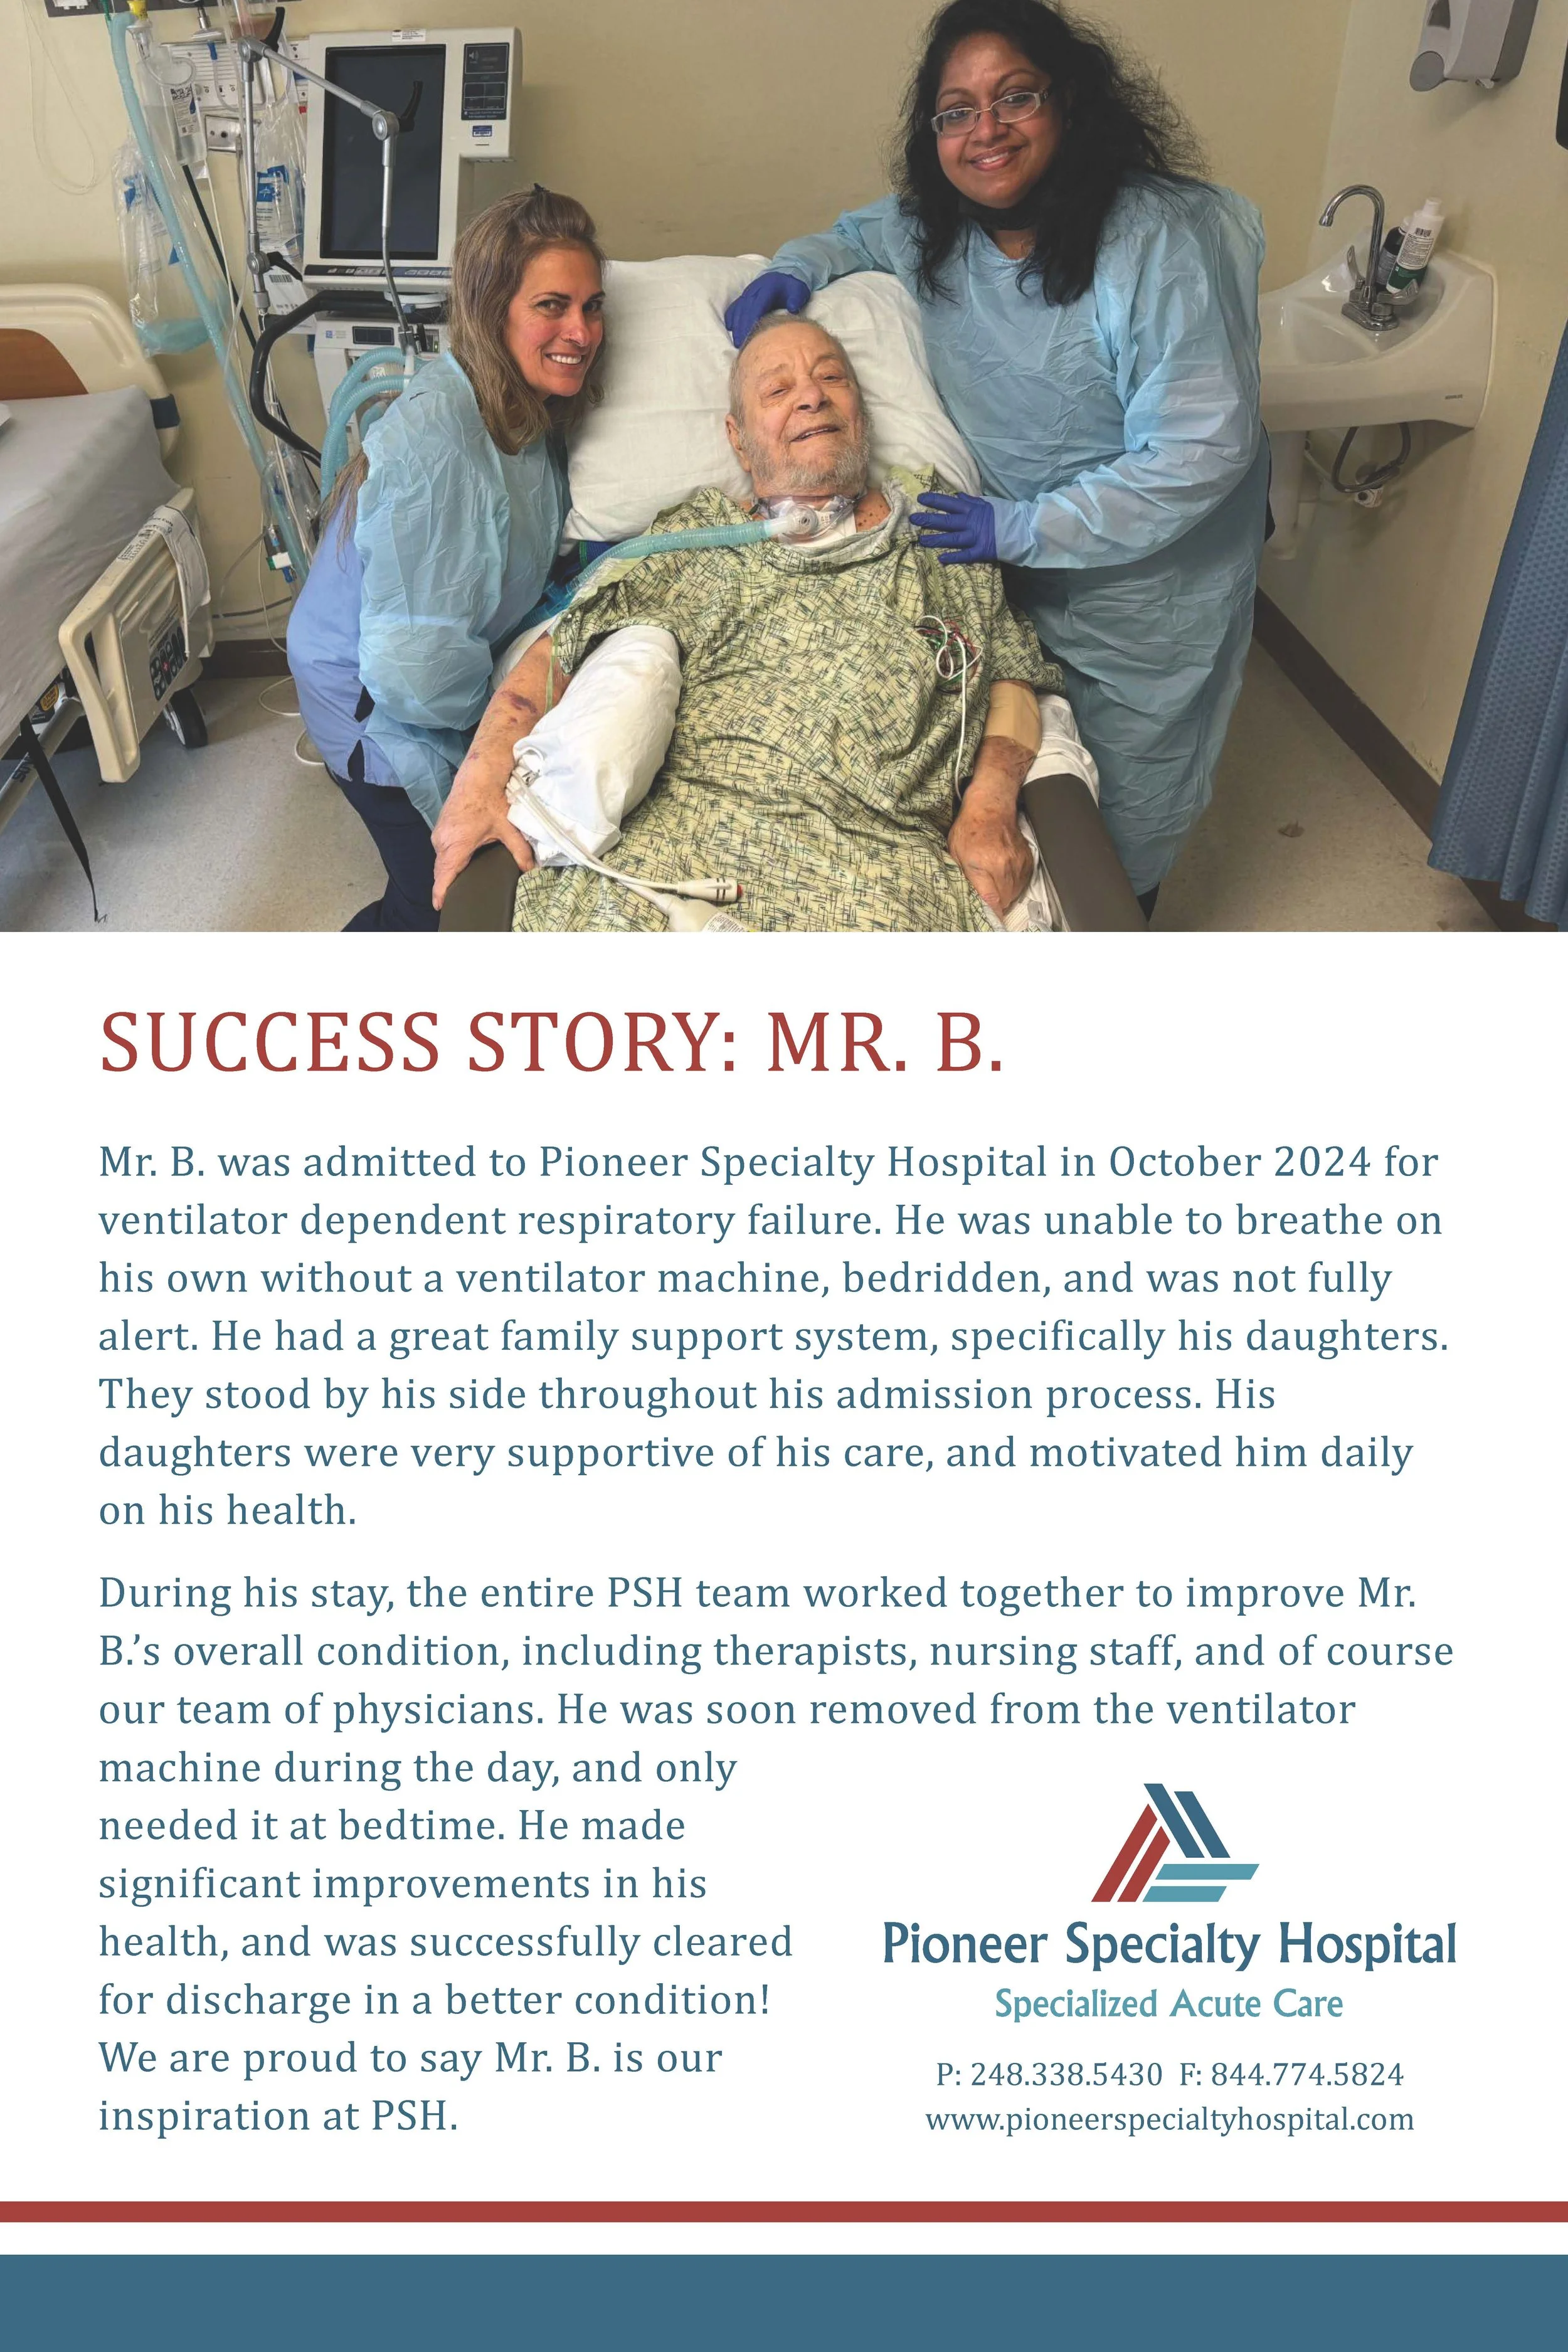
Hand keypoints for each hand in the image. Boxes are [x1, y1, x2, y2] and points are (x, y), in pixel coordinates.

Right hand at [431, 763, 534, 910]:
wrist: (478, 773)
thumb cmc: (490, 798)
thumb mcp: (508, 828)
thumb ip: (520, 852)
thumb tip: (531, 869)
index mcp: (455, 844)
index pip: (443, 876)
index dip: (441, 894)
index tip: (440, 907)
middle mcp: (441, 840)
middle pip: (442, 870)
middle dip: (449, 885)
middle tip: (458, 899)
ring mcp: (439, 833)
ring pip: (442, 859)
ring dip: (450, 870)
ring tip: (460, 884)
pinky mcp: (441, 826)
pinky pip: (443, 849)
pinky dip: (451, 858)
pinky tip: (462, 863)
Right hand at [724, 270, 811, 347]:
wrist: (785, 274)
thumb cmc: (792, 286)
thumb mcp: (798, 290)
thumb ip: (796, 299)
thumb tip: (792, 308)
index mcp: (767, 288)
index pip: (757, 306)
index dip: (752, 321)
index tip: (751, 336)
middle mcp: (755, 290)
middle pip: (745, 310)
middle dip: (742, 328)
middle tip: (741, 345)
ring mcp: (748, 292)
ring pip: (738, 309)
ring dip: (736, 326)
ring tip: (737, 342)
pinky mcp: (744, 296)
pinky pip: (734, 306)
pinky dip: (731, 317)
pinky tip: (730, 328)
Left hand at [911, 491, 997, 565]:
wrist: (1023, 528)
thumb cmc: (1004, 515)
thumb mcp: (987, 503)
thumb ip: (971, 501)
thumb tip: (957, 494)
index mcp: (973, 509)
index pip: (949, 503)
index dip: (935, 500)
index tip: (920, 498)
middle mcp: (971, 522)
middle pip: (946, 521)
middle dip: (928, 520)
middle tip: (913, 519)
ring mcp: (976, 537)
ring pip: (952, 539)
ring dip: (936, 540)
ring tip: (921, 541)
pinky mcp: (982, 551)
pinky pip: (965, 555)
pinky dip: (953, 557)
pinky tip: (941, 559)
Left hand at [948, 790, 1032, 916]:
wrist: (991, 807)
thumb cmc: (969, 829)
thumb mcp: (956, 854)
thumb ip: (964, 878)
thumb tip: (970, 900)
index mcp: (983, 866)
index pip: (992, 901)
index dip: (991, 915)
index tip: (990, 925)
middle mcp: (1003, 866)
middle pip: (1003, 901)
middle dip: (995, 902)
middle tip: (985, 893)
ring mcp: (1018, 864)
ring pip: (1013, 893)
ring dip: (1004, 893)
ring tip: (993, 879)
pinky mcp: (1027, 861)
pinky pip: (1021, 883)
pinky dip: (1013, 883)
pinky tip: (1002, 872)